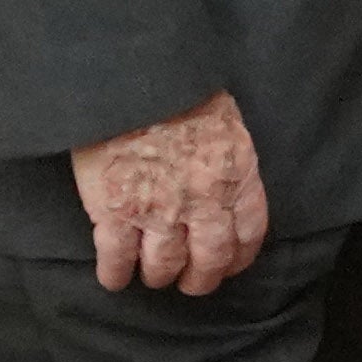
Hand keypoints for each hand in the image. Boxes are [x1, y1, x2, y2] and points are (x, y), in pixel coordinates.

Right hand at [71, 90, 268, 296]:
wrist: (133, 78)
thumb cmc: (180, 89)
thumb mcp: (225, 121)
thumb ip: (228, 159)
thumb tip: (225, 181)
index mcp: (235, 176)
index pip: (248, 233)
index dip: (238, 256)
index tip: (228, 264)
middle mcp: (203, 202)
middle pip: (209, 259)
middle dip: (200, 278)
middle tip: (190, 283)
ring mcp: (158, 211)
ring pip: (163, 265)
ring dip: (158, 276)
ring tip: (153, 277)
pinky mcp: (114, 213)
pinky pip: (117, 258)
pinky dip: (115, 274)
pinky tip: (113, 278)